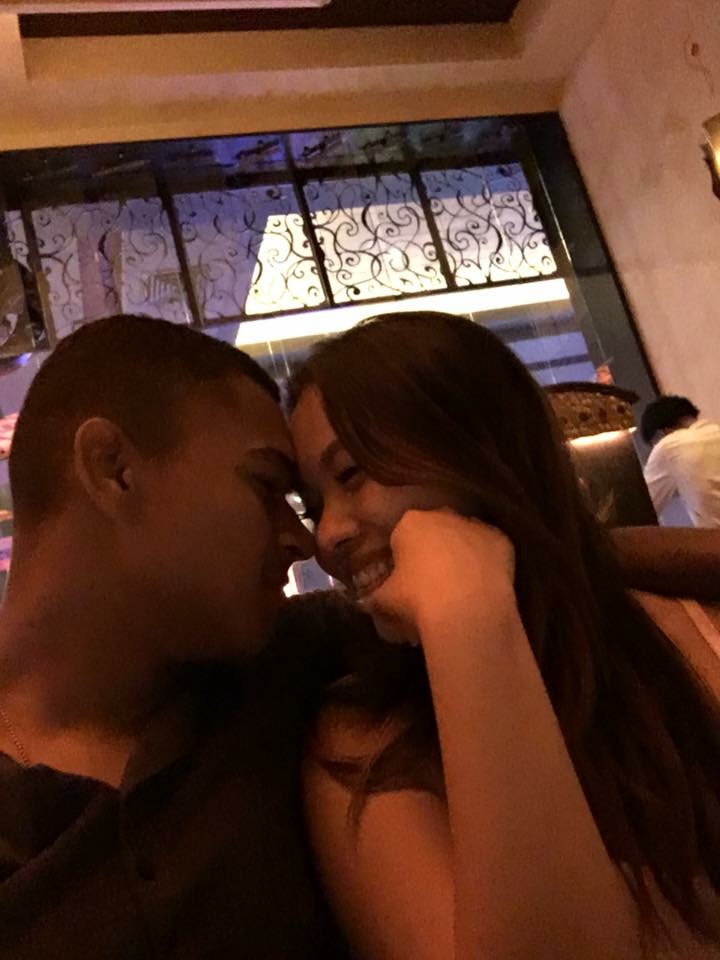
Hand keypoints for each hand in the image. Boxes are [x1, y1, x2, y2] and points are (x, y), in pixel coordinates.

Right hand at [360, 508, 515, 645]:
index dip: (403, 558)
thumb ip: (373, 596)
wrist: (467, 611)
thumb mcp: (384, 600)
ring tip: (460, 587)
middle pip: (435, 531)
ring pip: (464, 537)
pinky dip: (486, 562)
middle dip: (433, 551)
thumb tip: (365, 602)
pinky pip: (490, 549)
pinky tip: (483, 585)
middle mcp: (443, 514)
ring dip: (461, 554)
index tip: (405, 579)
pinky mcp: (502, 539)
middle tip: (432, 583)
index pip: (402, 535)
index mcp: (410, 522)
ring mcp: (475, 525)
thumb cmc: (417, 600)